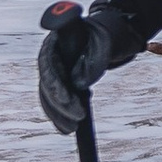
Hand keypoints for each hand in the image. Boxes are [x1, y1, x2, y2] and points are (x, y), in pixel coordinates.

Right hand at [37, 0, 161, 130]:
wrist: (114, 34)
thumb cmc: (110, 33)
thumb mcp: (106, 42)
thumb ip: (93, 58)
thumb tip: (79, 83)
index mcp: (56, 41)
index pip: (48, 65)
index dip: (55, 84)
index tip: (68, 99)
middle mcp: (50, 56)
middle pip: (46, 83)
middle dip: (59, 104)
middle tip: (77, 118)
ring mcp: (55, 69)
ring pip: (48, 95)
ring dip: (58, 114)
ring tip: (72, 128)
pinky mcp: (62, 81)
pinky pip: (55, 100)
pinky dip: (60, 114)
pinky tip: (67, 127)